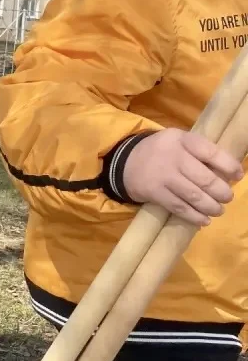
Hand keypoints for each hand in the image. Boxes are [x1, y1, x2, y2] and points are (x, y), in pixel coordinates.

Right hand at [121, 128, 243, 225]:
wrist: (124, 162)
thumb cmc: (160, 152)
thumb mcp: (178, 142)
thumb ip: (199, 153)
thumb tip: (227, 174)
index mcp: (183, 140)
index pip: (212, 152)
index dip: (229, 166)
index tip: (238, 176)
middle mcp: (173, 157)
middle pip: (205, 179)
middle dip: (222, 192)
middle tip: (227, 198)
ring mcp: (163, 176)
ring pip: (194, 196)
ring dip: (211, 206)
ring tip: (218, 210)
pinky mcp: (154, 192)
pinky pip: (179, 207)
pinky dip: (194, 216)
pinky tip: (203, 220)